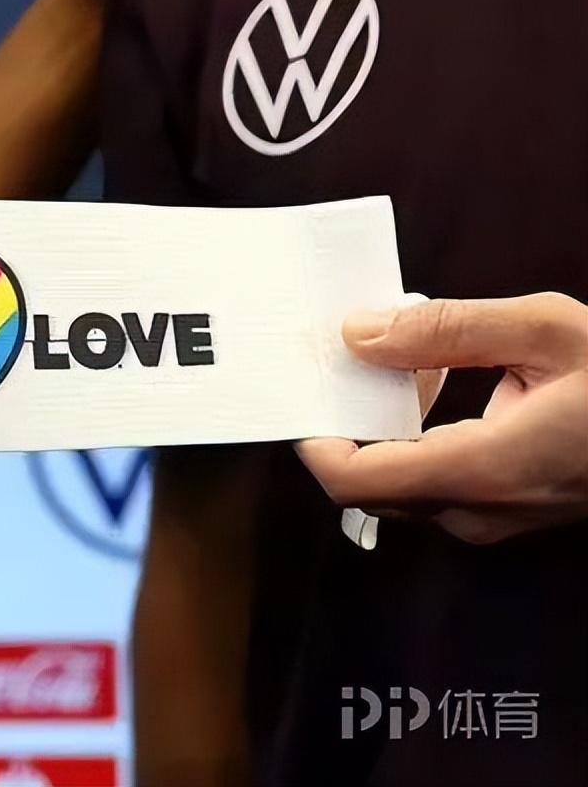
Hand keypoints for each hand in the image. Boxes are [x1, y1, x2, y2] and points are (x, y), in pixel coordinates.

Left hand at [297, 293, 587, 544]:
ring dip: (383, 421)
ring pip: (398, 480)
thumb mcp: (547, 329)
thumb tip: (356, 332)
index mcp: (483, 470)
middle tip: (346, 354)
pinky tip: (439, 379)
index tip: (300, 389)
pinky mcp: (504, 511)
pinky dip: (415, 432)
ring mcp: (493, 519)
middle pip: (367, 481)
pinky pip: (431, 480)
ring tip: (406, 355)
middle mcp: (478, 510)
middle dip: (346, 419)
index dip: (310, 439)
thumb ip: (445, 329)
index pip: (353, 480)